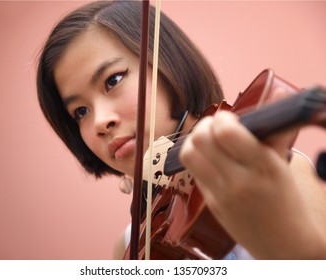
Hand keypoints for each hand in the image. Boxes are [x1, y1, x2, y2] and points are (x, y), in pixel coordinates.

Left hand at [180, 109, 323, 258]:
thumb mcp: (282, 164)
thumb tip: (275, 98)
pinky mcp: (209, 203)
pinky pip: (193, 172)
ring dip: (194, 141)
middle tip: (214, 127)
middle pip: (200, 139)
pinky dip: (197, 159)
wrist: (283, 243)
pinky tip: (210, 160)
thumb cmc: (286, 201)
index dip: (221, 118)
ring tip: (207, 141)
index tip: (228, 118)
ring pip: (188, 154)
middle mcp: (238, 180)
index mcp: (262, 166)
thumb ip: (274, 132)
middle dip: (204, 125)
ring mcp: (220, 194)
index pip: (225, 132)